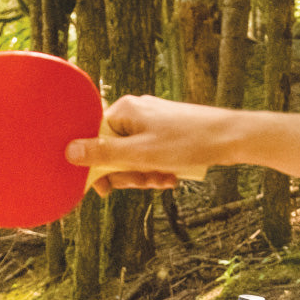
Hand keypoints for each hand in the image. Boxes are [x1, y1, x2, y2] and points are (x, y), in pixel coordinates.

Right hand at [66, 95, 232, 194]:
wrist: (231, 138)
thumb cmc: (187, 142)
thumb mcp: (139, 154)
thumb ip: (103, 154)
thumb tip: (69, 152)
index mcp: (124, 110)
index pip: (94, 140)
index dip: (98, 167)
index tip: (105, 189)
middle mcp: (136, 112)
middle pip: (114, 151)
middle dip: (128, 173)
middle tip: (144, 181)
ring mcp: (153, 122)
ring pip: (134, 157)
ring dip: (145, 174)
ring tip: (163, 178)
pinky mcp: (167, 132)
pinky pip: (151, 155)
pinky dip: (158, 169)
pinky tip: (172, 176)